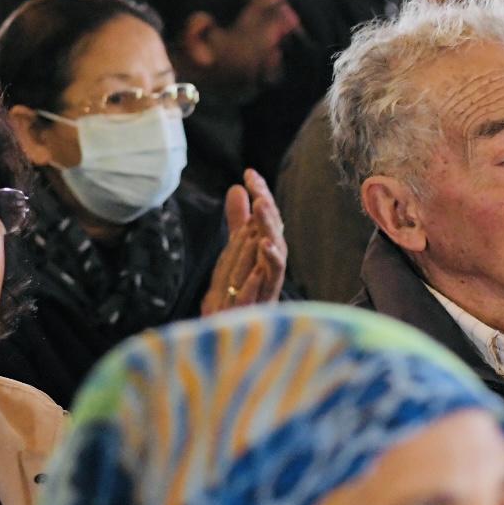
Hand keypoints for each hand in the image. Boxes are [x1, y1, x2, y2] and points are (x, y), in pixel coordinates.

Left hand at [200, 169, 286, 314]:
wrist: (228, 331)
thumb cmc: (236, 292)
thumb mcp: (234, 250)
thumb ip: (238, 221)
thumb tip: (237, 188)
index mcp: (264, 251)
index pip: (265, 219)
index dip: (260, 195)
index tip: (248, 173)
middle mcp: (270, 266)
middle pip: (274, 232)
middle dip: (267, 210)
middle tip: (257, 188)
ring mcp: (269, 283)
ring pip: (276, 253)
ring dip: (270, 229)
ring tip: (262, 207)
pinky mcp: (264, 301)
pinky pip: (271, 280)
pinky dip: (270, 262)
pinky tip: (264, 245)